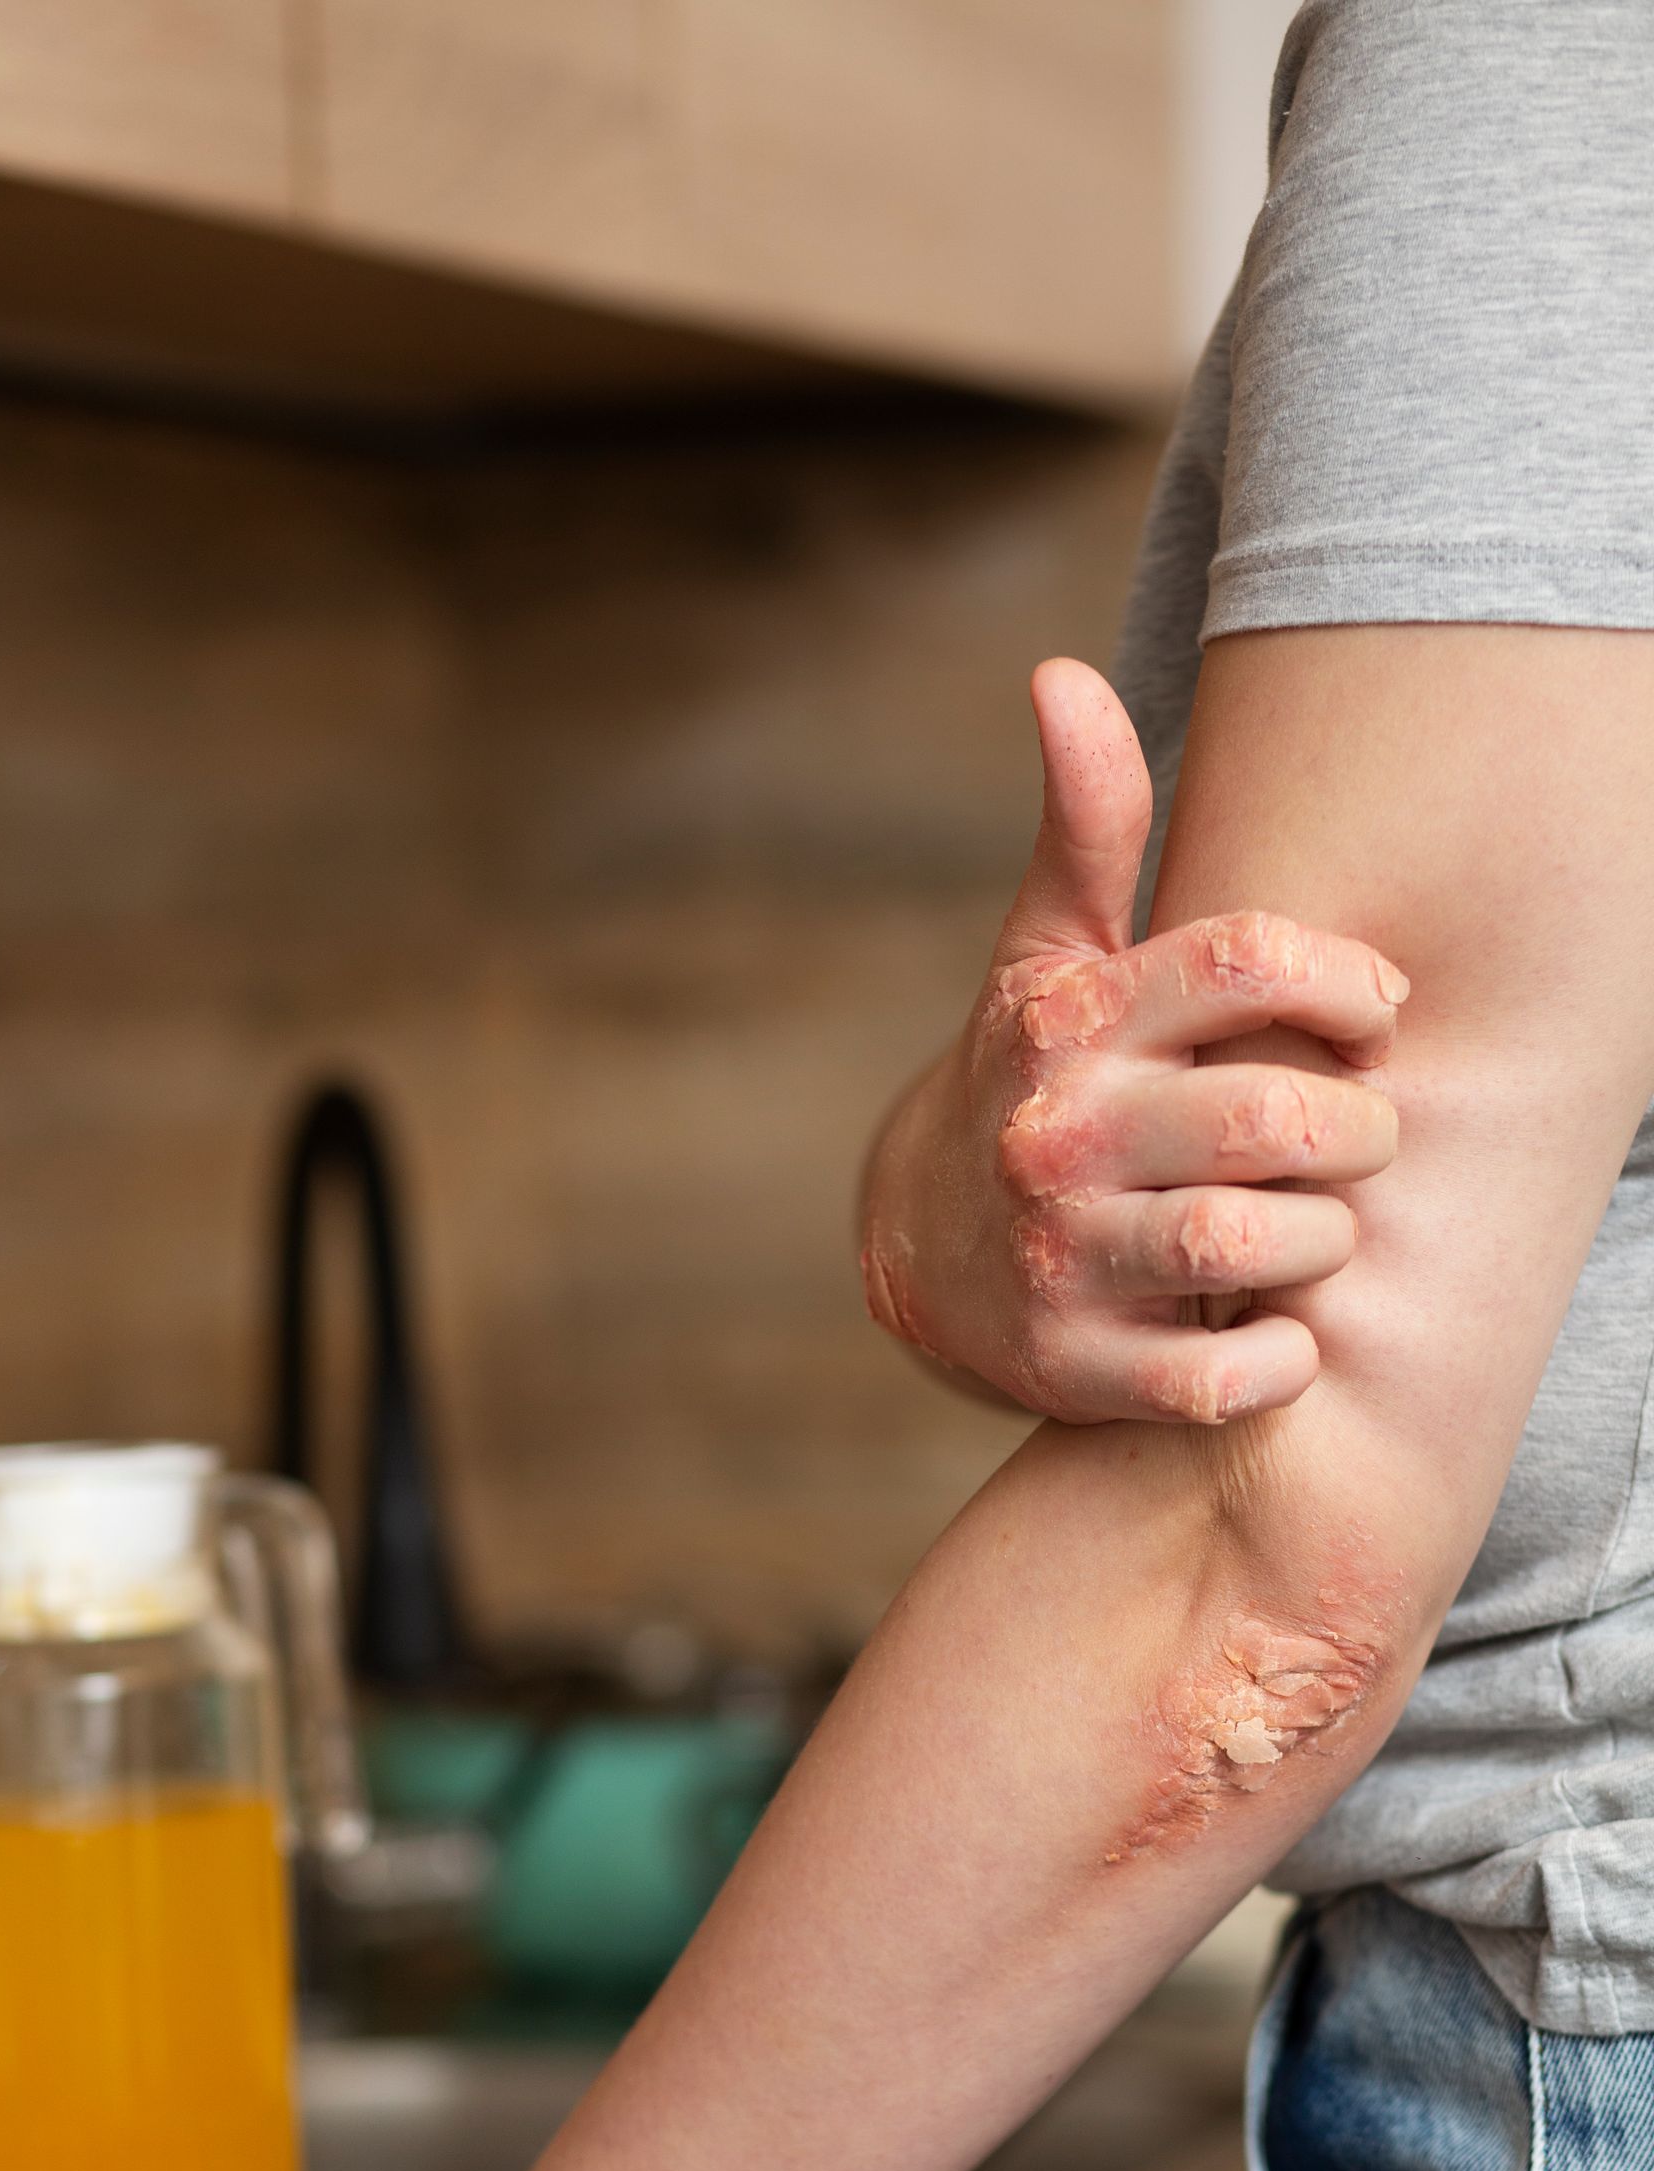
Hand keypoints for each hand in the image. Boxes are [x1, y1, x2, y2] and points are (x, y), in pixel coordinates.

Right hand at [858, 659, 1407, 1423]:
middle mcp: (1056, 1133)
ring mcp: (1062, 1256)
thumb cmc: (1035, 1079)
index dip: (1351, 984)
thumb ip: (1088, 823)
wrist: (919, 1248)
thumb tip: (1059, 674)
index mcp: (1070, 1018)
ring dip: (1324, 1242)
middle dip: (1356, 1131)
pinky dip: (1277, 1361)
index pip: (1252, 961)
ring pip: (1260, 1245)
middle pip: (1279, 1118)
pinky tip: (1273, 1330)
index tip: (1373, 1016)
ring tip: (1315, 1230)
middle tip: (1356, 1139)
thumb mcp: (1049, 952)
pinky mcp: (1074, 1367)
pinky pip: (1226, 1376)